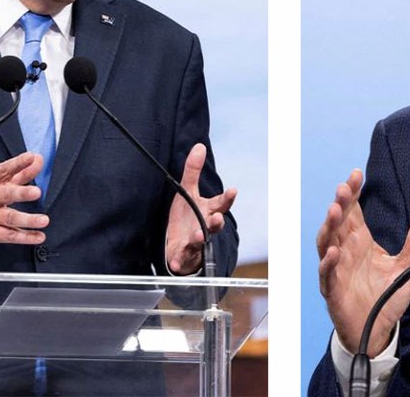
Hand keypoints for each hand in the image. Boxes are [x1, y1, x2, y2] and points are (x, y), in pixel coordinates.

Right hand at [0, 152, 49, 259]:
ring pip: (9, 217)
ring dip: (28, 220)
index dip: (18, 163)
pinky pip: (8, 235)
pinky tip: (38, 236)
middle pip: (4, 194)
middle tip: (36, 192)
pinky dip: (25, 237)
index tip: (31, 158)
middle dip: (21, 192)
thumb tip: (38, 160)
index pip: (4, 169)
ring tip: (44, 220)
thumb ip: (19, 173)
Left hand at [165, 143, 236, 274]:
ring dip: (201, 238)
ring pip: (201, 241)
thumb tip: (199, 146)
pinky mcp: (184, 254)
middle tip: (217, 218)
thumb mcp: (187, 191)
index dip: (227, 198)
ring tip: (200, 235)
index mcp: (207, 210)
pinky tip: (176, 263)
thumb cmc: (187, 216)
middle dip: (216, 222)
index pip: (220, 203)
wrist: (180, 244)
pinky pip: (182, 258)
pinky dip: (180, 261)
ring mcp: (195, 242)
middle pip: (214, 224)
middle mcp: (205, 226)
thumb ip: (193, 171)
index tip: (233, 190)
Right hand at [317, 169, 409, 356]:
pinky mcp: (333, 290)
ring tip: (335, 210)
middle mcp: (345, 250)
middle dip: (340, 203)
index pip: (353, 210)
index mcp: (359, 240)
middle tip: (345, 188)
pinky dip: (327, 263)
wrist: (377, 331)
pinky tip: (333, 252)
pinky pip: (327, 274)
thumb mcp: (407, 264)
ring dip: (329, 226)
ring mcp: (336, 269)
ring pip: (326, 242)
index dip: (353, 192)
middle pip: (338, 221)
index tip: (356, 174)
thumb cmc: (385, 296)